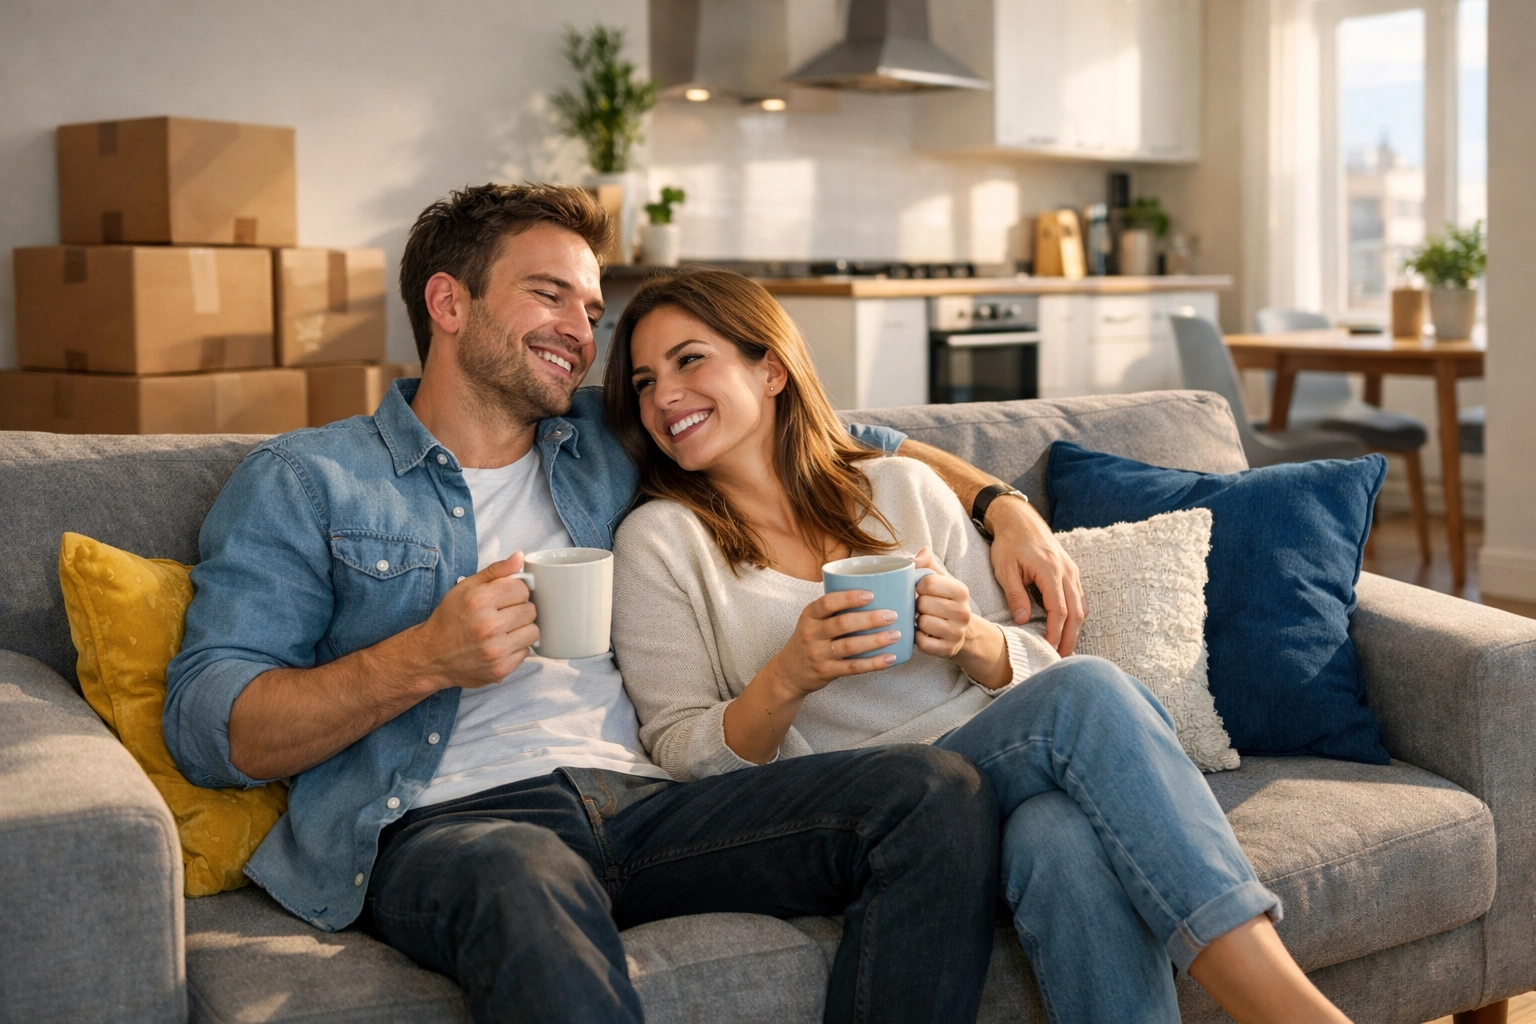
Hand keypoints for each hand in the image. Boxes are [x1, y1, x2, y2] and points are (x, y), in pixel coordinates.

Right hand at [404, 553, 539, 689]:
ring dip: (522, 629)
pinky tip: (501, 645)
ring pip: (533, 632)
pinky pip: (526, 652)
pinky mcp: (500, 670)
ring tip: (505, 630)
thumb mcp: (466, 587)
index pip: (522, 589)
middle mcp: (488, 626)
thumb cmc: (450, 618)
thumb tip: (520, 556)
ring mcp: (495, 651)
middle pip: (531, 610)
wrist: (431, 656)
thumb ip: (496, 571)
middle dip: (520, 610)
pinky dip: (517, 648)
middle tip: (504, 614)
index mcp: (480, 601)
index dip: (516, 592)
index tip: (506, 597)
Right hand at [766, 590, 902, 696]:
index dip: (849, 598)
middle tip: (892, 615)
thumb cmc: (809, 640)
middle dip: (869, 619)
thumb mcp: (812, 621)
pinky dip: (873, 663)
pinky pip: (853, 667)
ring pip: (850, 646)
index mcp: (809, 615)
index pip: (827, 602)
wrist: (789, 672)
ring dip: (875, 640)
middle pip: (842, 623)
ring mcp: (818, 654)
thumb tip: (874, 593)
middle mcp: (811, 634)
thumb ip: (834, 610)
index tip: (871, 595)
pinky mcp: (826, 672)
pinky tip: (890, 658)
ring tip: (896, 635)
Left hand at [913, 548, 1009, 687]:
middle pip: (923, 604)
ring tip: (923, 619)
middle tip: (922, 607)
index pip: (928, 583)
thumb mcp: (941, 580)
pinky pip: (922, 642)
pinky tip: (923, 633)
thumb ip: (928, 564)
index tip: (920, 590)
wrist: (963, 633)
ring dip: (918, 621)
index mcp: (961, 591)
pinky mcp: (948, 650)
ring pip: (923, 623)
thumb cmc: (946, 601)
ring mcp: (957, 633)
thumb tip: (916, 556)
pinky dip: (918, 637)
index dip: (917, 586)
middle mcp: (963, 612)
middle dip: (918, 605)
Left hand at [985, 495, 1085, 655]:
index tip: (1049, 649)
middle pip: (1076, 612)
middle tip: (1061, 658)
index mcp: (1050, 571)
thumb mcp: (1005, 569)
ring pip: (1081, 606)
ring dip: (1075, 629)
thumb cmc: (1009, 543)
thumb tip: (1024, 620)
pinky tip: (1069, 628)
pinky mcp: (1071, 570)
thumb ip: (1015, 595)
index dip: (1056, 632)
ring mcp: (1071, 570)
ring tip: (1065, 648)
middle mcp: (1066, 571)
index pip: (1059, 609)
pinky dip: (1077, 615)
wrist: (1019, 519)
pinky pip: (1080, 597)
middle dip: (1070, 637)